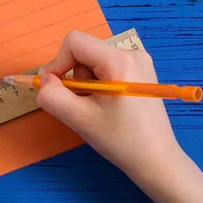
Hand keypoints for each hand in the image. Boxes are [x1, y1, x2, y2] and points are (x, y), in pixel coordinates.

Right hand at [36, 30, 181, 176]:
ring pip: (94, 60)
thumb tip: (45, 79)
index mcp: (119, 60)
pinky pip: (106, 67)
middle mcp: (132, 53)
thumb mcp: (78, 119)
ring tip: (97, 108)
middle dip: (75, 76)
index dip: (58, 62)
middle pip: (84, 51)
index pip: (74, 42)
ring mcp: (139, 62)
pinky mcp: (141, 72)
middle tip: (83, 103)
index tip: (55, 87)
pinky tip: (108, 106)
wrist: (157, 160)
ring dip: (86, 82)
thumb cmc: (120, 140)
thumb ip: (52, 96)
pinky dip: (98, 84)